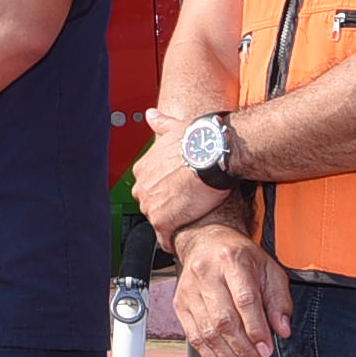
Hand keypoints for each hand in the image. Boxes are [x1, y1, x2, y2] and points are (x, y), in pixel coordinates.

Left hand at [130, 112, 232, 238]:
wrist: (213, 155)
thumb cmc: (198, 141)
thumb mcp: (174, 127)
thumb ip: (160, 123)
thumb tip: (151, 114)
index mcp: (143, 169)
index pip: (148, 186)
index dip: (162, 190)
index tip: (175, 191)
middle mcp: (142, 188)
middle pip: (150, 204)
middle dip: (164, 207)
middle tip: (183, 206)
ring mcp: (150, 206)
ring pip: (157, 221)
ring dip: (170, 223)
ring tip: (187, 221)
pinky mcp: (162, 222)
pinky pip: (164, 239)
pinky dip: (172, 241)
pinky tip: (180, 241)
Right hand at [170, 219, 292, 356]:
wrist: (206, 242)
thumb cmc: (240, 256)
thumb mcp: (269, 269)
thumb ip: (279, 300)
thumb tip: (282, 330)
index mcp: (232, 260)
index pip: (245, 300)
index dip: (256, 329)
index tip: (267, 350)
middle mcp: (207, 274)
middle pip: (224, 320)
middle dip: (244, 351)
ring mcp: (190, 290)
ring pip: (208, 332)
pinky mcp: (181, 304)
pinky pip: (194, 337)